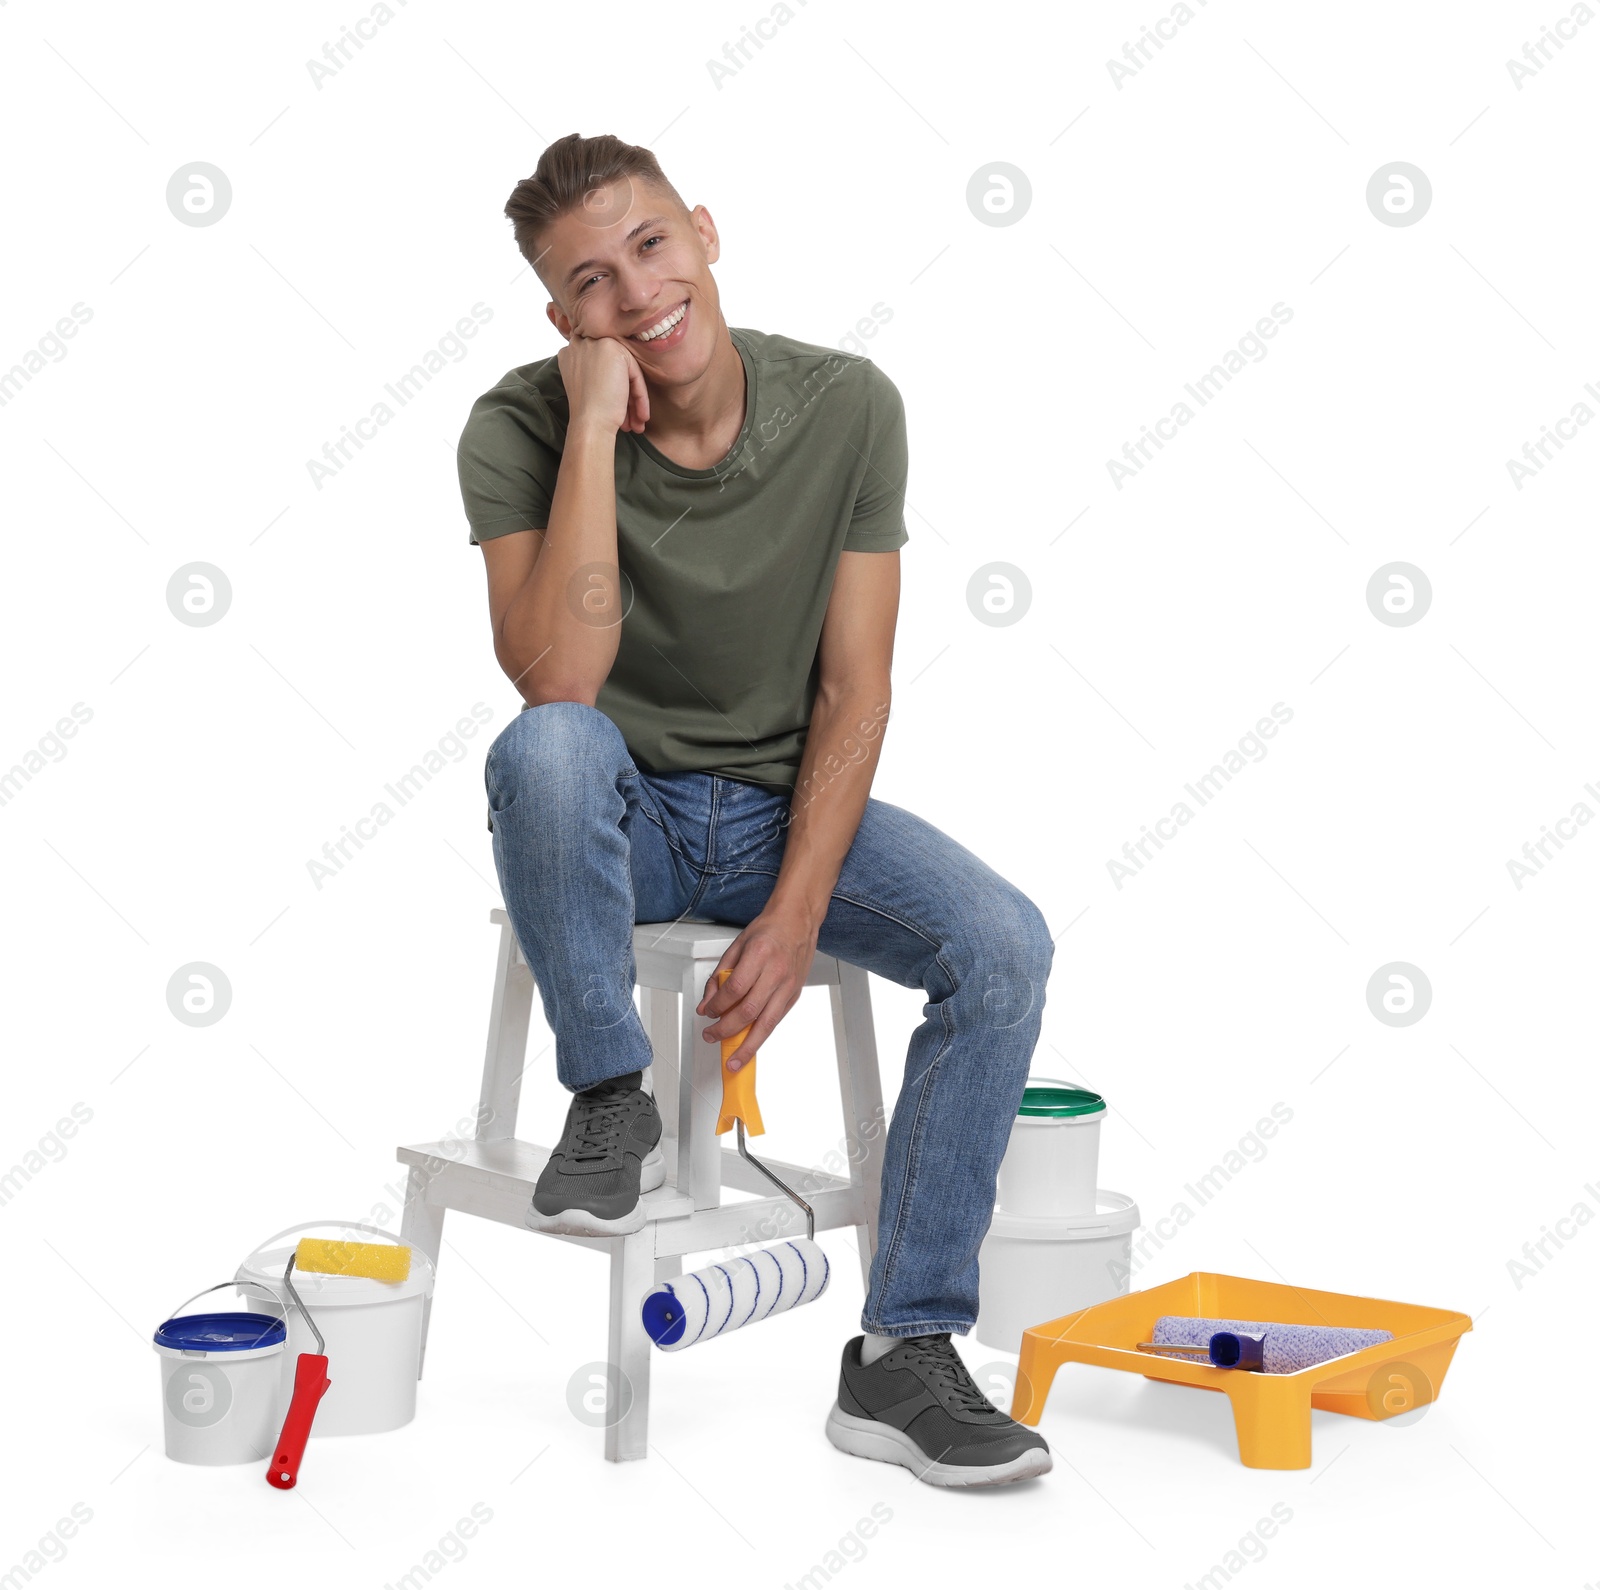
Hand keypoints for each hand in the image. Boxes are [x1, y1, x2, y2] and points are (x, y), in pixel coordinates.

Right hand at [557, 309, 650, 435]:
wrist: (589, 423)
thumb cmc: (588, 413)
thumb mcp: (587, 386)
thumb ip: (596, 372)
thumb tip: (618, 377)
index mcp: (570, 353)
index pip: (600, 366)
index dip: (612, 387)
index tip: (620, 409)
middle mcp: (580, 344)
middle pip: (614, 368)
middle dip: (626, 396)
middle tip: (632, 419)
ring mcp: (596, 344)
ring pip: (626, 372)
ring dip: (634, 400)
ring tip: (637, 423)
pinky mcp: (613, 349)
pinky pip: (634, 373)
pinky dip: (640, 396)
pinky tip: (641, 416)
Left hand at [695, 907, 818, 1070]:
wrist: (798, 921)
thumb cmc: (768, 930)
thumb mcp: (736, 946)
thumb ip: (719, 976)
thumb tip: (707, 1004)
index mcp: (759, 955)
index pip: (734, 989)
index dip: (718, 1006)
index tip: (707, 1013)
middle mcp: (776, 972)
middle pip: (749, 1011)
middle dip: (726, 1030)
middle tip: (711, 1037)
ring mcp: (788, 985)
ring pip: (766, 1024)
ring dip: (747, 1046)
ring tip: (734, 1060)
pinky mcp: (794, 995)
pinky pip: (776, 1020)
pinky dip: (761, 1035)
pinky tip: (750, 1043)